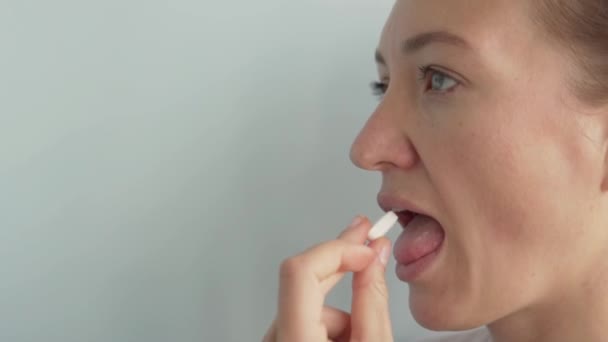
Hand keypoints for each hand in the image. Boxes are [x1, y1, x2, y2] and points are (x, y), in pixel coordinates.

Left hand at [262, 216, 393, 341]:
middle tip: (367, 237)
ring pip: (305, 303)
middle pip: (302, 281)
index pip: (301, 271)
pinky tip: (347, 340)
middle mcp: (276, 339)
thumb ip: (372, 301)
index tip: (363, 247)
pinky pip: (299, 318)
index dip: (335, 251)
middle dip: (341, 265)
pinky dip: (324, 323)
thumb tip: (374, 257)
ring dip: (337, 310)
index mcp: (297, 339)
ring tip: (361, 336)